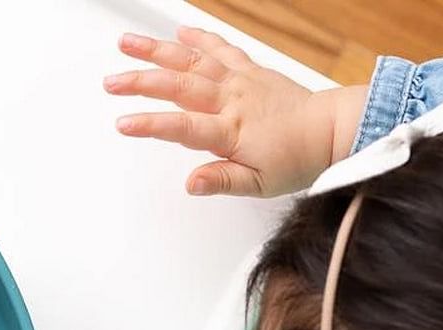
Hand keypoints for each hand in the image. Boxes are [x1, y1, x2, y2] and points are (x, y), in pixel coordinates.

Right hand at [105, 26, 332, 196]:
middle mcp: (232, 100)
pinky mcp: (250, 70)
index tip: (123, 123)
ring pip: (192, 60)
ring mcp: (240, 81)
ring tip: (127, 44)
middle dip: (141, 82)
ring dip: (158, 50)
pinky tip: (178, 32)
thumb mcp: (259, 185)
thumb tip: (191, 184)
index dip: (150, 125)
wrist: (331, 131)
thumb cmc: (297, 159)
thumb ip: (222, 181)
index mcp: (232, 131)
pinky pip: (220, 48)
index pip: (183, 127)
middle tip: (110, 82)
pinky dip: (199, 37)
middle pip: (179, 86)